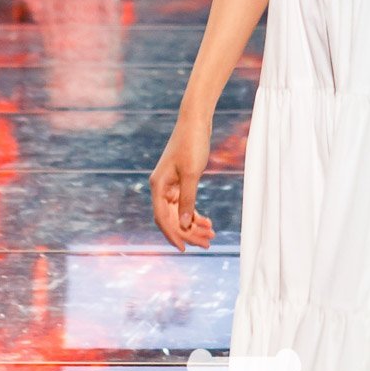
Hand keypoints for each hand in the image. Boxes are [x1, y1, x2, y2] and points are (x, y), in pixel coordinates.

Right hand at [149, 112, 215, 252]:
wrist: (196, 121)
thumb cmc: (192, 143)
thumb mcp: (191, 173)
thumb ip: (187, 199)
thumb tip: (184, 224)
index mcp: (158, 185)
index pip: (162, 217)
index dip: (173, 235)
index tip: (185, 249)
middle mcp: (161, 187)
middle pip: (171, 218)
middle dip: (188, 232)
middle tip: (208, 242)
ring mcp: (170, 185)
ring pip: (179, 213)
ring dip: (193, 225)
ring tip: (211, 234)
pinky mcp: (179, 181)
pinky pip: (184, 204)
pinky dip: (194, 213)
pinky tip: (207, 222)